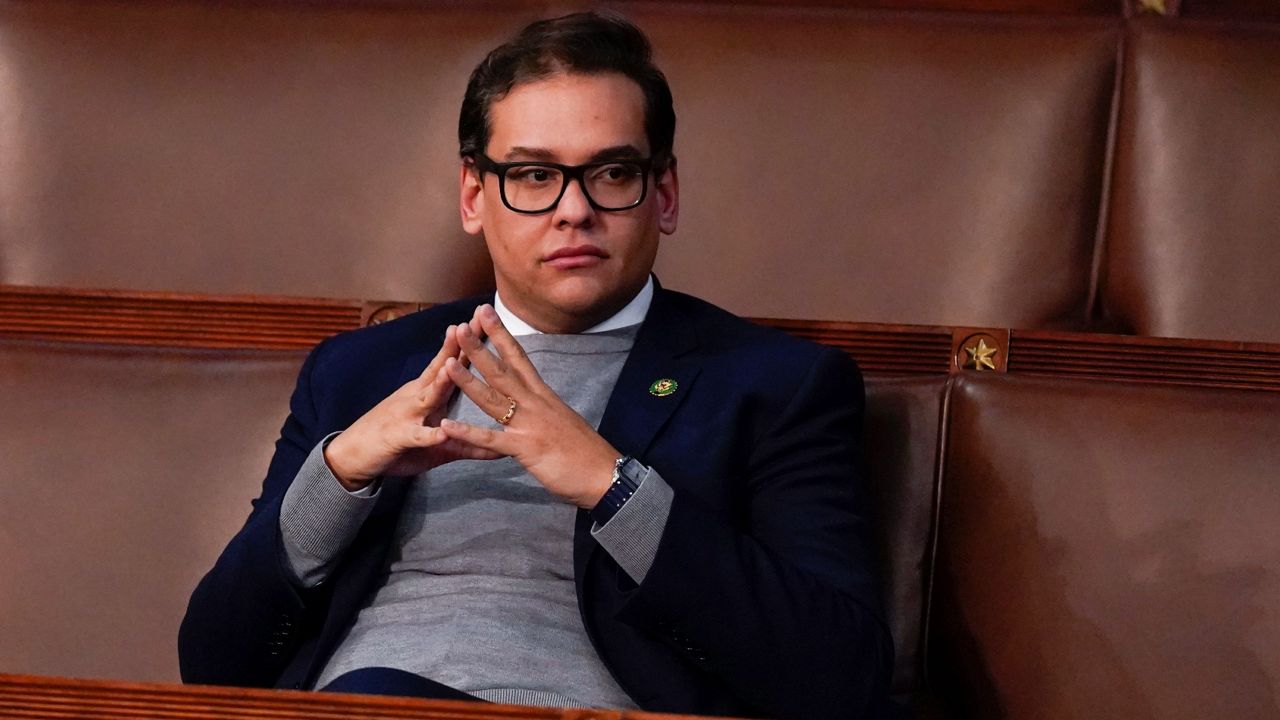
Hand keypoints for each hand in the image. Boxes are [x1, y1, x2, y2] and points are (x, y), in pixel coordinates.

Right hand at [323, 320, 500, 489]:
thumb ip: (469, 444)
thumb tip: (499, 450)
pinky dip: (429, 434)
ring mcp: (407, 415)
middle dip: (457, 347)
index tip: (485, 320)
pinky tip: (442, 432)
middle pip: (442, 369)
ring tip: (456, 368)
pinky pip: (416, 435)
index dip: (468, 343)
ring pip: (428, 396)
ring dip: (442, 382)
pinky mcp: (399, 437)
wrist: (354, 455)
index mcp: (428, 393)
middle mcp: (418, 397)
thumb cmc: (398, 444)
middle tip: (471, 325)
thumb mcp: (438, 445)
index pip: (451, 363)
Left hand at [440, 304, 619, 508]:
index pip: (519, 358)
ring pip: (493, 398)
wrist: (605, 474)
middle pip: (503, 371)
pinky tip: (448, 425)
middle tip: (460, 326)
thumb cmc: (585, 451)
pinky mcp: (526, 449)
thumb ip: (544, 409)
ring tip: (447, 363)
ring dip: (468, 381)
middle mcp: (536, 404)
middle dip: (480, 348)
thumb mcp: (562, 420)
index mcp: (544, 396)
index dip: (501, 335)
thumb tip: (535, 402)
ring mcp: (530, 425)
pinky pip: (491, 440)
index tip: (485, 314)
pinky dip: (468, 432)